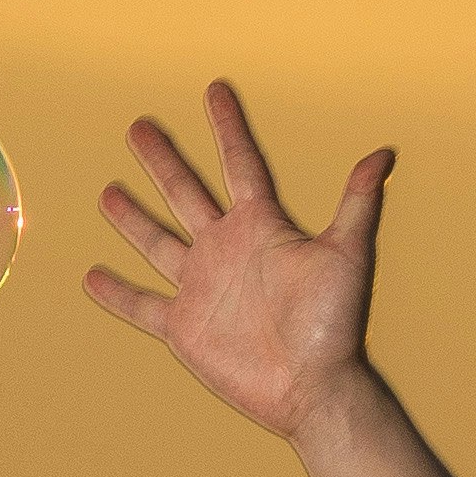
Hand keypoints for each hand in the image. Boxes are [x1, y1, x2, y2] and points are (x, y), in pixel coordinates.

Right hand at [86, 78, 392, 441]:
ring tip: (108, 192)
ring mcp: (201, 287)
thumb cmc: (333, 324)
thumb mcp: (347, 255)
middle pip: (186, 192)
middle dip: (163, 160)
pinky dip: (117, 293)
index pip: (240, 164)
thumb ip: (358, 203)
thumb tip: (383, 153)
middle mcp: (226, 250)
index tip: (216, 89)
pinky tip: (92, 275)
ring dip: (133, 218)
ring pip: (157, 242)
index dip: (228, 128)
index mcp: (261, 227)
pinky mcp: (184, 327)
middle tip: (140, 126)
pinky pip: (143, 305)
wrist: (312, 387)